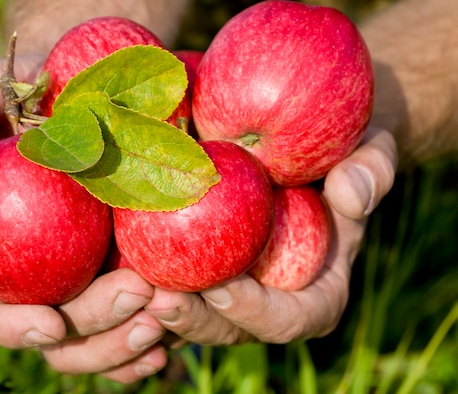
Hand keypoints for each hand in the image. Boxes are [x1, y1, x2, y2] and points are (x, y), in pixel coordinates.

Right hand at [0, 57, 168, 382]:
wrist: (77, 94)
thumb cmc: (23, 91)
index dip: (7, 327)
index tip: (51, 324)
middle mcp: (21, 277)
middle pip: (48, 333)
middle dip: (94, 329)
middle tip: (141, 295)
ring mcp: (67, 281)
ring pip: (89, 340)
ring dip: (125, 343)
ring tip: (167, 322)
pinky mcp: (105, 276)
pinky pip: (124, 323)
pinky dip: (147, 339)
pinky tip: (174, 336)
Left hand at [145, 126, 397, 343]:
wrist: (297, 151)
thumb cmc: (338, 153)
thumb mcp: (369, 152)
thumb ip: (372, 171)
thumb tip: (351, 192)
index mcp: (311, 297)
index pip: (285, 320)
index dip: (255, 311)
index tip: (224, 286)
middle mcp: (261, 305)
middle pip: (223, 329)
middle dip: (191, 319)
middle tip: (159, 297)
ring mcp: (222, 294)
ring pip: (182, 319)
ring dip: (150, 312)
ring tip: (124, 286)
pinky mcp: (189, 272)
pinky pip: (159, 288)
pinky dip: (133, 284)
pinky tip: (108, 264)